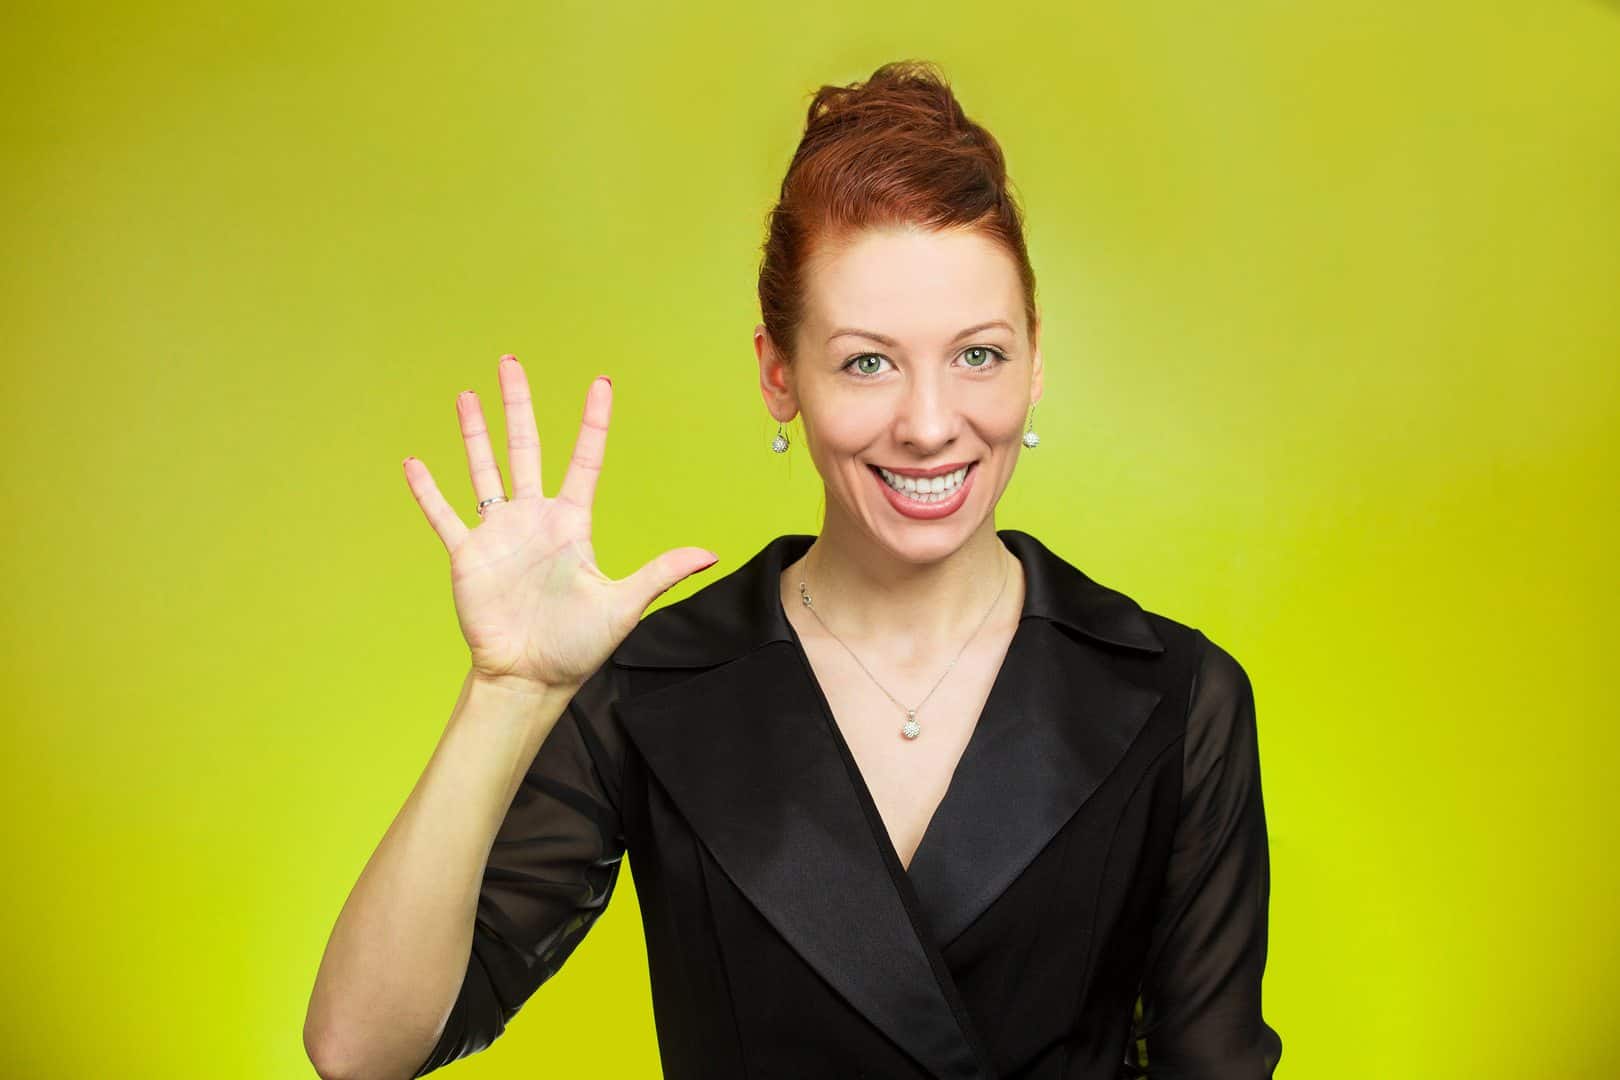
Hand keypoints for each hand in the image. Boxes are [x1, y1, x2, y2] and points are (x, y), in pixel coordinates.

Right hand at [402, 356, 718, 690]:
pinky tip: (414, 463)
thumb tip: (710, 554)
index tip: (599, 384)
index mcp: (571, 524)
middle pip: (524, 449)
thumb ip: (661, 572)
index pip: (584, 461)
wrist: (532, 677)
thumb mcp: (624, 604)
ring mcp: (499, 534)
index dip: (591, 423)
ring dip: (474, 434)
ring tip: (466, 395)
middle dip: (517, 406)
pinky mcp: (468, 556)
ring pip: (484, 470)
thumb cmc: (578, 645)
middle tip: (510, 363)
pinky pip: (445, 516)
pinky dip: (428, 492)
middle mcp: (534, 519)